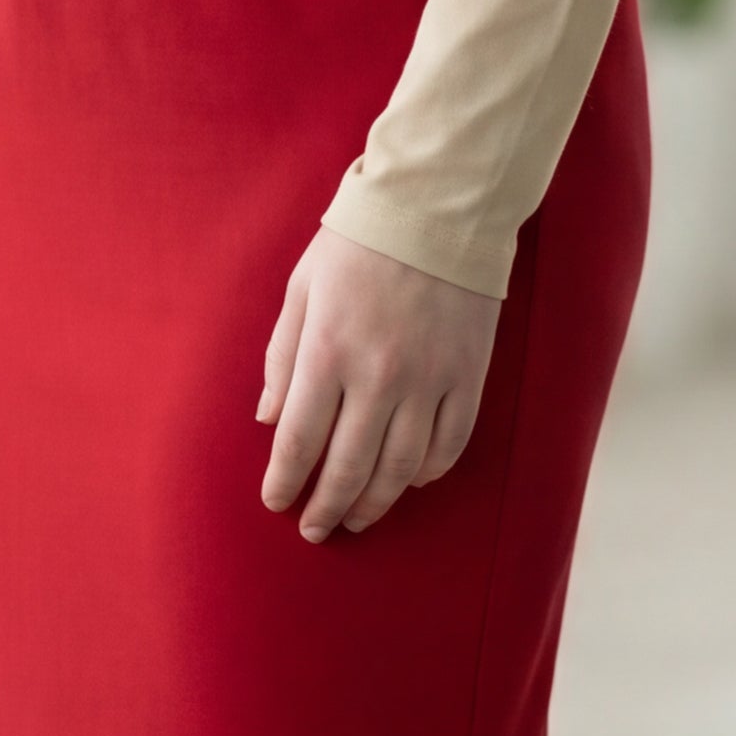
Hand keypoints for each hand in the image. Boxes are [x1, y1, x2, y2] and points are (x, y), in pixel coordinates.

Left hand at [257, 226, 496, 539]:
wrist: (438, 206)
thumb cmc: (358, 243)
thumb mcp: (302, 289)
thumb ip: (282, 357)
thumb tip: (268, 418)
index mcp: (328, 352)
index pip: (298, 441)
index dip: (285, 482)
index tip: (278, 502)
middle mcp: (378, 376)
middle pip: (349, 468)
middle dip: (327, 509)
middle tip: (316, 529)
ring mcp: (428, 380)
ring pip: (400, 469)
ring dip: (375, 502)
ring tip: (358, 518)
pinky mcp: (467, 377)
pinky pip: (449, 444)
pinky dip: (427, 472)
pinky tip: (409, 481)